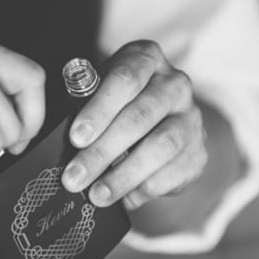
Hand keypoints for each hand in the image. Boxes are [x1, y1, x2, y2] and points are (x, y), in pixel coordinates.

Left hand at [61, 40, 206, 209]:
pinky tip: (124, 198)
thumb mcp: (101, 91)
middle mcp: (176, 84)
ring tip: (97, 194)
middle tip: (75, 177)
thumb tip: (59, 137)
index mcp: (147, 59)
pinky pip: (175, 172)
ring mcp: (192, 118)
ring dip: (125, 174)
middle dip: (104, 150)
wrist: (167, 123)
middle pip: (141, 115)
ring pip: (162, 145)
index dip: (100, 109)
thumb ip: (84, 104)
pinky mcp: (199, 151)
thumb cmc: (120, 105)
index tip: (76, 137)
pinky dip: (146, 188)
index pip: (126, 78)